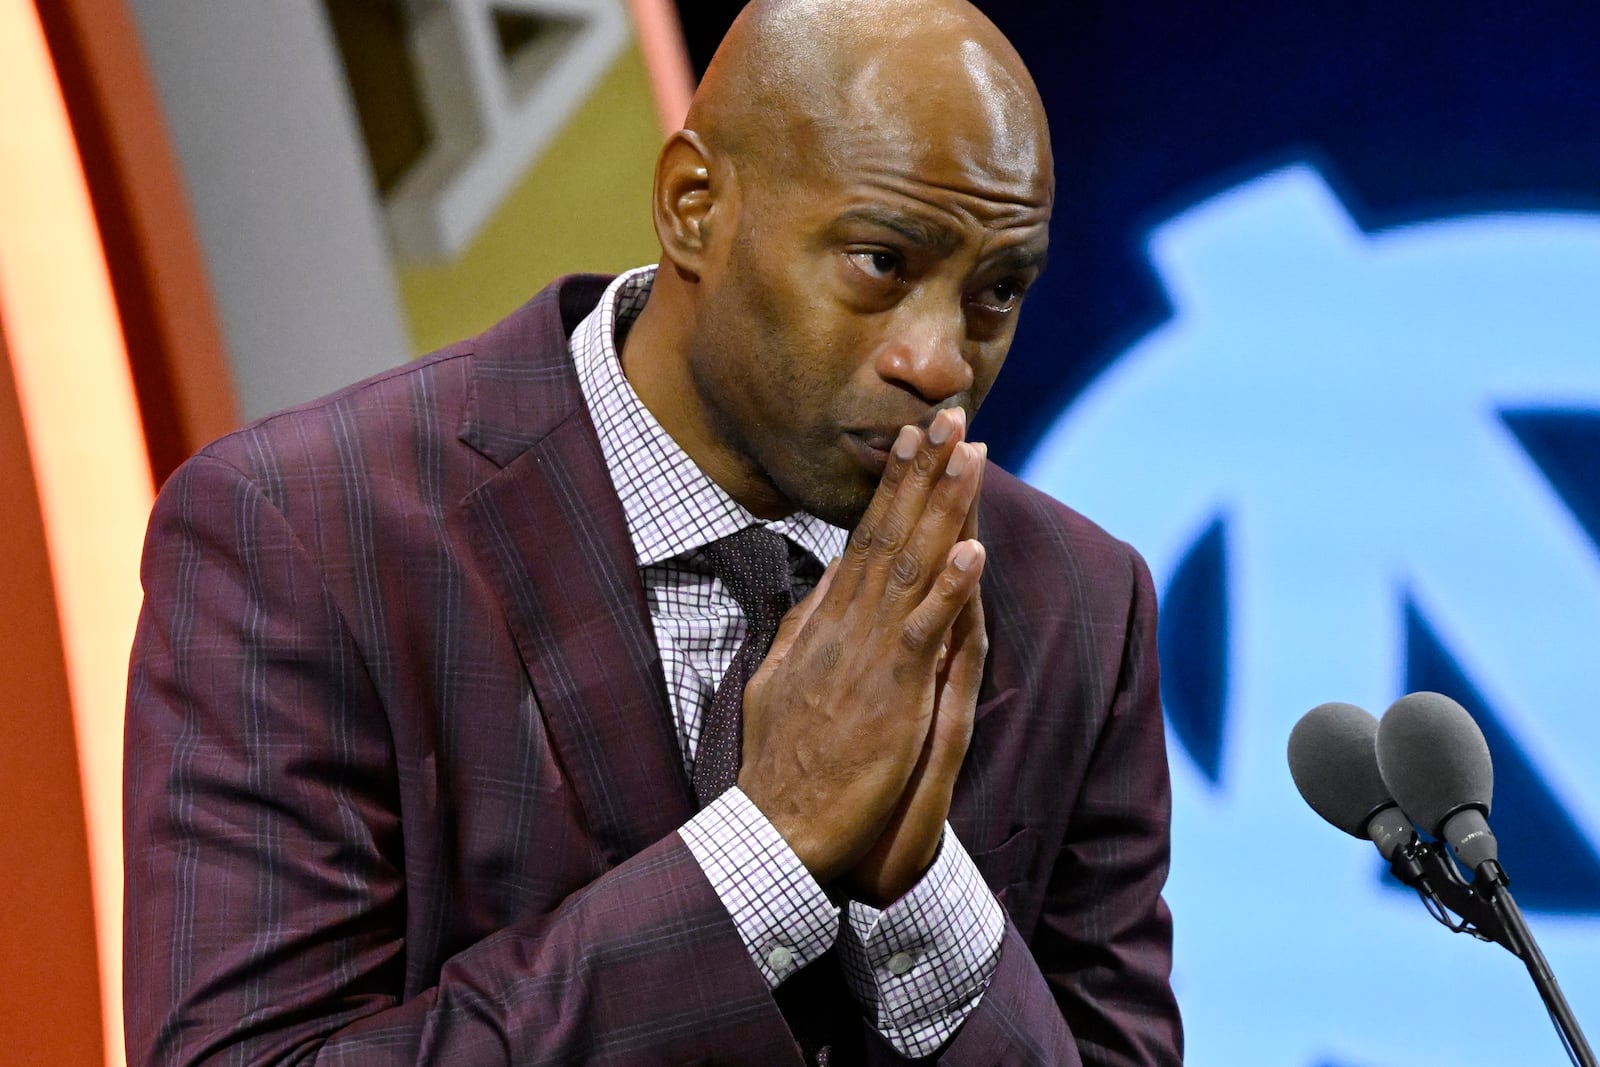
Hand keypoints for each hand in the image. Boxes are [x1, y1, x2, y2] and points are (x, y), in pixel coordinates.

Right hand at [737, 407, 985, 885]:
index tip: (914, 441)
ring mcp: (869, 658)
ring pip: (913, 568)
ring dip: (945, 509)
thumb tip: (828, 578)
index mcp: (826, 624)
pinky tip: (975, 552)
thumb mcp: (779, 679)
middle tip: (952, 417)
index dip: (894, 487)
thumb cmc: (781, 763)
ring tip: (972, 457)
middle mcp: (848, 627)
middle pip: (892, 534)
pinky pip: (925, 634)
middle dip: (923, 473)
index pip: (867, 539)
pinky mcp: (891, 696)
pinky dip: (950, 592)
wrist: (775, 827)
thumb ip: (805, 626)